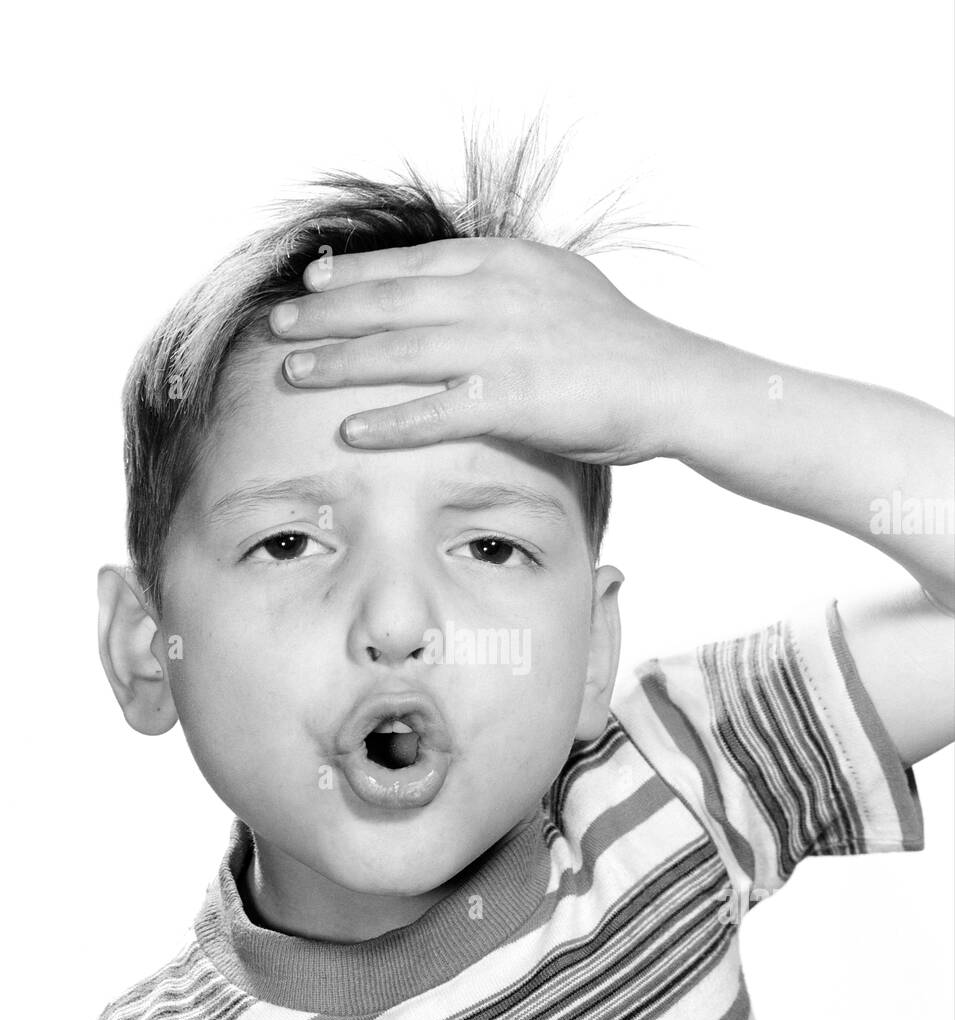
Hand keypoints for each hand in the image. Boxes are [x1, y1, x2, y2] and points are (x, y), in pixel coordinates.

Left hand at [268, 238, 690, 465]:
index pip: (411, 262)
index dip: (355, 274)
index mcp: (503, 262)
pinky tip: (350, 431)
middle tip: (280, 324)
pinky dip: (388, 422)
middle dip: (327, 313)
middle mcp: (493, 295)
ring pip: (399, 350)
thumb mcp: (557, 283)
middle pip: (390, 301)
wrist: (668, 380)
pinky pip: (434, 412)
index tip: (313, 282)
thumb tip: (456, 283)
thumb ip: (502, 282)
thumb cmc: (614, 340)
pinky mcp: (512, 400)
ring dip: (339, 362)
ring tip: (293, 371)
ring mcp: (500, 346)